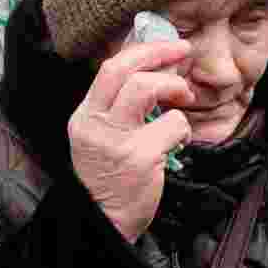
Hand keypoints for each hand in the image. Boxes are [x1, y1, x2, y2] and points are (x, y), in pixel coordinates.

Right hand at [68, 41, 193, 243]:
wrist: (104, 222)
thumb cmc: (109, 179)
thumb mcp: (101, 138)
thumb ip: (117, 109)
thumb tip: (155, 71)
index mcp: (85, 116)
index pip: (109, 68)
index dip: (142, 49)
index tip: (166, 46)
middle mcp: (95, 124)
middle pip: (124, 69)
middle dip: (158, 53)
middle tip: (183, 52)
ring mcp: (116, 140)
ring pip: (145, 88)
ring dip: (173, 86)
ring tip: (182, 97)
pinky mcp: (140, 157)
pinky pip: (173, 124)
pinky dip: (183, 128)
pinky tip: (177, 141)